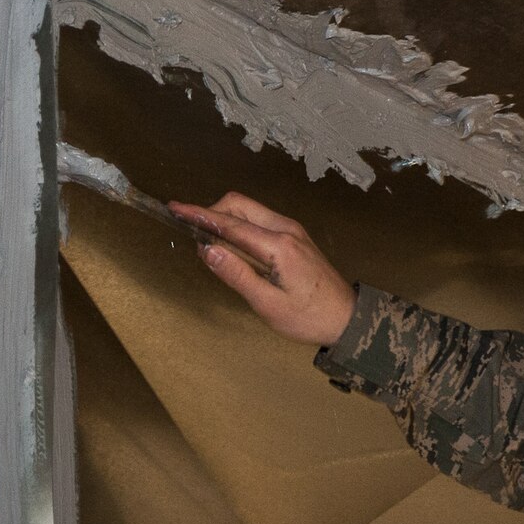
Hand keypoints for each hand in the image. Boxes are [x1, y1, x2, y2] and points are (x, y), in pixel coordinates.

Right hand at [169, 194, 356, 347]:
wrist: (347, 318)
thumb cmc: (308, 317)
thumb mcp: (268, 304)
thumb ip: (237, 275)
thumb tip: (207, 250)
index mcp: (278, 245)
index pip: (230, 223)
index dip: (200, 215)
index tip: (175, 208)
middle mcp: (286, 229)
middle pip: (239, 204)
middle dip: (212, 212)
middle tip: (192, 232)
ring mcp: (292, 229)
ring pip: (249, 210)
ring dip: (226, 218)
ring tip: (210, 243)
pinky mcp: (294, 236)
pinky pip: (259, 220)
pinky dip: (240, 225)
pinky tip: (233, 247)